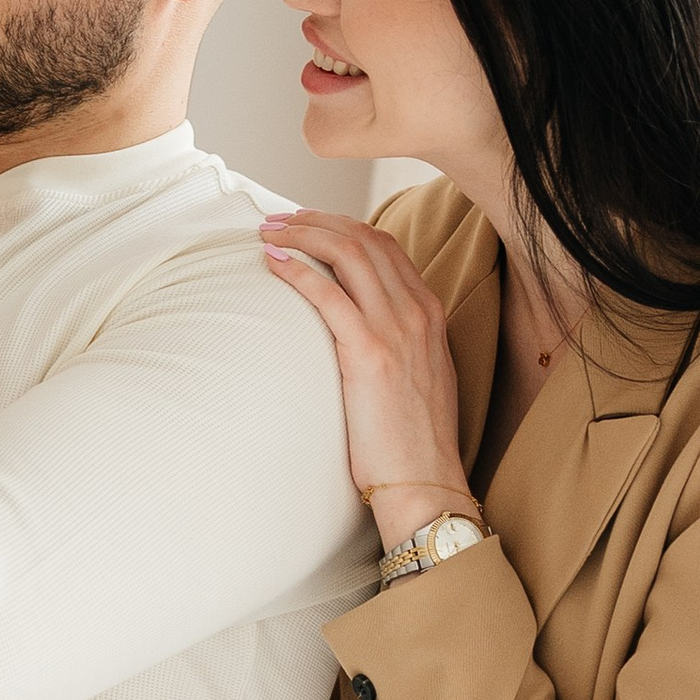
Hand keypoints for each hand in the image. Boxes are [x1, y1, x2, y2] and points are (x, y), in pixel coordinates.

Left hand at [258, 210, 471, 547]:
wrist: (425, 481)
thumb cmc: (412, 439)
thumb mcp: (416, 376)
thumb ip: (395, 341)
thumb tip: (352, 325)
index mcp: (430, 313)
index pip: (385, 246)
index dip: (341, 225)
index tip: (306, 223)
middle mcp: (417, 312)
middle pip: (364, 239)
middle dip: (315, 219)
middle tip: (277, 220)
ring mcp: (397, 329)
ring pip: (347, 253)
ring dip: (302, 233)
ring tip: (268, 233)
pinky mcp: (370, 353)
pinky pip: (328, 295)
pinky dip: (298, 270)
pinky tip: (274, 263)